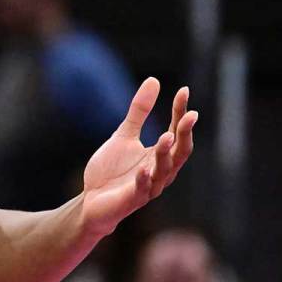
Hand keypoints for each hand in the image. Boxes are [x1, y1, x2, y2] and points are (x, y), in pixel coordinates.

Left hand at [80, 77, 197, 236]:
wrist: (91, 201)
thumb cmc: (112, 171)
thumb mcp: (124, 135)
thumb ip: (139, 112)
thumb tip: (154, 80)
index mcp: (160, 155)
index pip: (176, 131)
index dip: (180, 112)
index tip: (184, 90)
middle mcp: (160, 171)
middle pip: (180, 152)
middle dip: (185, 134)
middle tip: (190, 115)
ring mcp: (148, 187)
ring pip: (164, 170)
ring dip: (166, 154)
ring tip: (167, 136)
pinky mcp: (132, 200)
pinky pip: (141, 190)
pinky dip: (143, 180)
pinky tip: (143, 169)